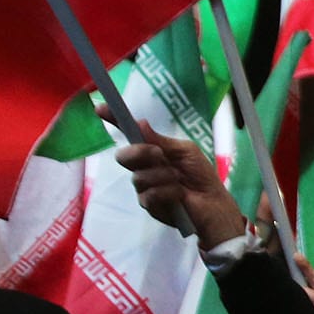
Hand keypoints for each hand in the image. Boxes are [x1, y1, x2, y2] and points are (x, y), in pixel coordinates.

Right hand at [117, 123, 248, 246]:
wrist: (213, 203)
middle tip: (159, 155)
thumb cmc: (200, 174)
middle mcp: (143, 167)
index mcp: (151, 150)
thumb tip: (139, 123)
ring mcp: (143, 187)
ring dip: (162, 176)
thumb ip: (162, 141)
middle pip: (124, 156)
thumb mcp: (185, 151)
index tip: (100, 109)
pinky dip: (167, 192)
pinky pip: (148, 194)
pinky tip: (179, 194)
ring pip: (138, 177)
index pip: (129, 134)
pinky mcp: (148, 205)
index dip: (114, 121)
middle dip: (140, 153)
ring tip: (179, 180)